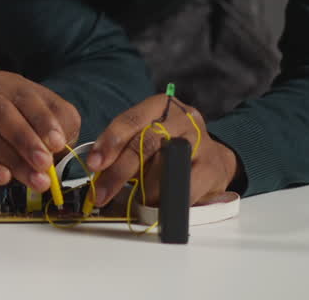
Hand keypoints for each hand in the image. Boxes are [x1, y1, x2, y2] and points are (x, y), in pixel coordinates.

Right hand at [0, 71, 80, 191]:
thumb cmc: (42, 122)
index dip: (41, 120)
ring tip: (37, 179)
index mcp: (8, 84)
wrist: (25, 136)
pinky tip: (4, 177)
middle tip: (44, 163)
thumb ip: (61, 125)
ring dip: (13, 160)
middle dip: (23, 140)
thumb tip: (53, 145)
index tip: (57, 142)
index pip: (24, 97)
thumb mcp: (60, 116)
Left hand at [86, 94, 237, 207]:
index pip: (131, 120)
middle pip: (146, 143)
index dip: (111, 142)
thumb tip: (97, 169)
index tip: (94, 163)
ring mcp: (201, 141)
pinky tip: (160, 202)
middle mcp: (183, 118)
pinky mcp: (213, 167)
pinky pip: (184, 188)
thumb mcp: (144, 138)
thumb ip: (122, 148)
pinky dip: (166, 200)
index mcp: (160, 105)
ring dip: (145, 189)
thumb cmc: (170, 148)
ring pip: (164, 168)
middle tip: (102, 192)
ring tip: (139, 197)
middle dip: (119, 171)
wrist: (214, 160)